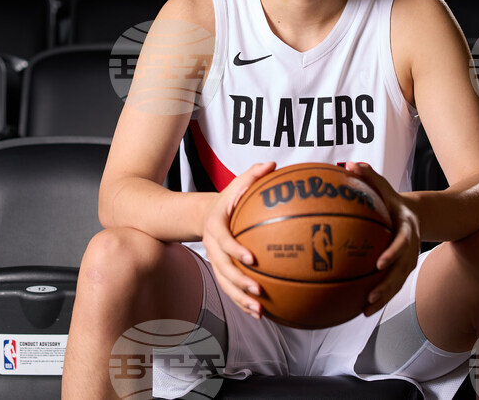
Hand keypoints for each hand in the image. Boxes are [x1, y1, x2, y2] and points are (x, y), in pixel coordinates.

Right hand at [201, 162, 275, 318]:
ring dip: (240, 299)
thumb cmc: (228, 200)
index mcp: (216, 226)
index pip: (223, 240)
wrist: (205, 215)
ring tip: (259, 310)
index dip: (235, 250)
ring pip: (225, 284)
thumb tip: (273, 164)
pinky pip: (230, 289)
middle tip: (258, 290)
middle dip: (239, 282)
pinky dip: (242, 302)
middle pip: (222, 268)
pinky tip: (260, 313)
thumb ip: (253, 175)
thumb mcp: (237, 184)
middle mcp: (212, 247)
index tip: (252, 259)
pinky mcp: (221, 271)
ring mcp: (215, 261)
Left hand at [345, 162, 421, 316]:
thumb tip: (349, 164)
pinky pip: (391, 286)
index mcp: (406, 229)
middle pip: (400, 272)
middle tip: (370, 296)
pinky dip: (379, 298)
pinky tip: (360, 309)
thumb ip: (369, 176)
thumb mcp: (384, 187)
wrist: (416, 216)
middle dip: (386, 286)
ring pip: (397, 284)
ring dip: (382, 299)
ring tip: (364, 310)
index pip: (401, 244)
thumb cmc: (392, 201)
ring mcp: (407, 262)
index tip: (379, 263)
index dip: (392, 254)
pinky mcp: (401, 271)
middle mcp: (410, 249)